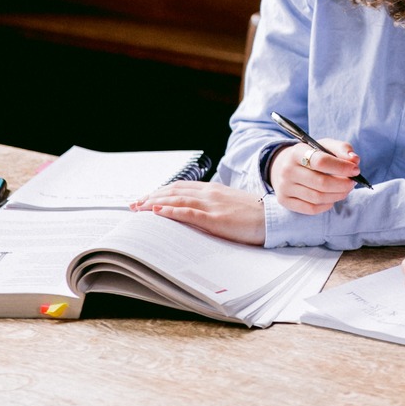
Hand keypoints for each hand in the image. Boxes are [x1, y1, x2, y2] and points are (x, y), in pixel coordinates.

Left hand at [131, 180, 265, 245]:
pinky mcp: (215, 218)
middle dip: (151, 197)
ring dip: (154, 204)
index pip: (179, 187)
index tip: (144, 199)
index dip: (160, 192)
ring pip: (177, 200)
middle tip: (133, 205)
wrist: (271, 218)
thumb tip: (193, 213)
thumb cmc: (252, 214)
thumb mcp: (228, 205)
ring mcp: (211, 204)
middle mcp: (208, 193)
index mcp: (211, 190)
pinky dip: (171, 211)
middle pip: (173, 191)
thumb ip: (211, 205)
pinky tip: (159, 213)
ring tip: (139, 209)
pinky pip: (189, 213)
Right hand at [269, 139, 359, 214]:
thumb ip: (342, 149)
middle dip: (342, 184)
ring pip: (317, 197)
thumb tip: (355, 160)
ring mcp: (284, 187)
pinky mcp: (285, 201)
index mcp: (297, 151)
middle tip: (353, 182)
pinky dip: (326, 205)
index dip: (341, 167)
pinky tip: (332, 198)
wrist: (283, 166)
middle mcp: (288, 170)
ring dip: (337, 195)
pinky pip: (311, 209)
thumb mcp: (324, 146)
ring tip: (346, 190)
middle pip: (321, 182)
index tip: (356, 170)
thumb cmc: (310, 156)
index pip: (321, 161)